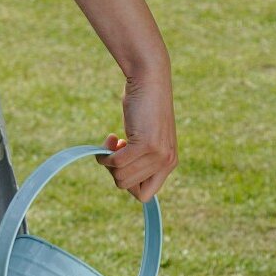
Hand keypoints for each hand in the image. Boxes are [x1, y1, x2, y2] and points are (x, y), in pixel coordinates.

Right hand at [95, 68, 177, 201]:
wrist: (150, 80)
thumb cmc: (143, 107)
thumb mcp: (146, 139)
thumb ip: (141, 160)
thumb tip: (123, 181)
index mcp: (169, 163)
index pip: (145, 195)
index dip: (127, 183)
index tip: (123, 164)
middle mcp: (167, 162)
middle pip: (127, 187)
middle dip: (114, 171)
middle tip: (117, 149)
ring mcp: (158, 155)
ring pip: (120, 177)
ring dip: (109, 161)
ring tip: (114, 141)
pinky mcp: (146, 145)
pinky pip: (117, 163)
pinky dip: (106, 154)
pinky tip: (111, 137)